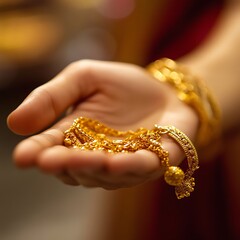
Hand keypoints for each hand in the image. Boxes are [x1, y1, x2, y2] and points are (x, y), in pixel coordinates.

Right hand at [7, 60, 198, 188]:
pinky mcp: (155, 160)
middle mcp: (98, 155)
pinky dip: (131, 166)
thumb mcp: (84, 78)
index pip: (53, 148)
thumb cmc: (122, 84)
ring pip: (107, 174)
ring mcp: (125, 162)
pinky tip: (119, 162)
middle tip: (52, 160)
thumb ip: (53, 97)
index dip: (38, 153)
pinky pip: (141, 168)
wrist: (162, 88)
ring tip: (90, 159)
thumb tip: (15, 123)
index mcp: (77, 135)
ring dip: (97, 168)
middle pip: (79, 167)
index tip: (24, 156)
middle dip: (68, 164)